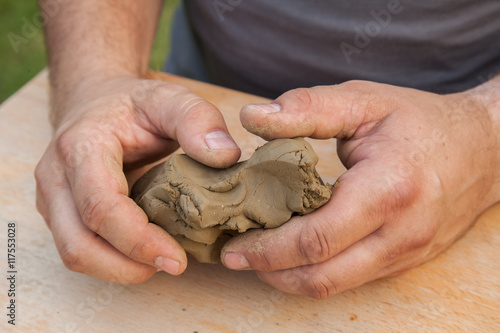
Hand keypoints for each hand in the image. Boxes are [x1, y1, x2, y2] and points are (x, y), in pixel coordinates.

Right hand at [35, 77, 240, 282]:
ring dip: (119, 268)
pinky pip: (79, 248)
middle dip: (127, 266)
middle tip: (174, 265)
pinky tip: (144, 252)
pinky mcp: (59, 211)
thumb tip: (225, 157)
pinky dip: (112, 260)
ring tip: (161, 260)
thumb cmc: (133, 104)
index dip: (137, 240)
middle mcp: (57, 176)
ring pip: (74, 253)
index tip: (177, 259)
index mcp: (81, 146)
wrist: (95, 100)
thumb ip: (198, 119)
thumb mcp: (170, 98)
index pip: (101, 206)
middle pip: (79, 243)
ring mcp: (52, 197)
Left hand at [221, 80, 499, 297]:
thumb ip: (307, 108)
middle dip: (270, 271)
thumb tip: (252, 116)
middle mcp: (400, 232)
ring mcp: (406, 253)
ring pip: (335, 286)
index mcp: (388, 189)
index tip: (232, 245)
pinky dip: (316, 272)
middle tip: (235, 256)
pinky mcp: (405, 260)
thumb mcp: (364, 100)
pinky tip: (294, 253)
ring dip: (289, 278)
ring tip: (258, 257)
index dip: (267, 248)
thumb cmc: (420, 121)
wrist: (483, 149)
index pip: (316, 238)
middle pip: (322, 275)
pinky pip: (352, 278)